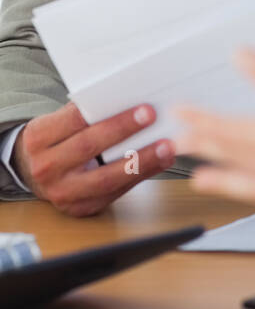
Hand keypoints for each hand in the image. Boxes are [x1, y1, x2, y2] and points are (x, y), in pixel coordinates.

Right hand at [12, 102, 174, 216]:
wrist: (34, 175)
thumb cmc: (54, 142)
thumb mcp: (57, 124)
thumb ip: (84, 115)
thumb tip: (126, 101)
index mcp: (39, 138)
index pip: (75, 121)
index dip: (105, 113)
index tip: (137, 106)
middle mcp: (46, 167)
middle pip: (88, 147)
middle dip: (123, 131)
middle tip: (152, 117)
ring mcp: (62, 192)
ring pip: (105, 177)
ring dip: (140, 162)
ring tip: (166, 147)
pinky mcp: (80, 208)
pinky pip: (114, 193)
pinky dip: (140, 177)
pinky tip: (159, 164)